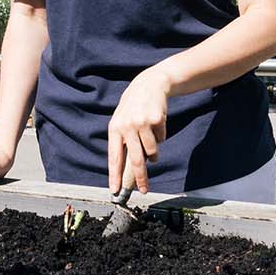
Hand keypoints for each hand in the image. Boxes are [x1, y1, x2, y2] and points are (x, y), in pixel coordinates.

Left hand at [106, 68, 169, 195]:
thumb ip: (122, 142)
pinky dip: (160, 135)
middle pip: (135, 160)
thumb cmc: (133, 107)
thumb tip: (125, 169)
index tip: (115, 190)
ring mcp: (142, 123)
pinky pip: (161, 139)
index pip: (114, 157)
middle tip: (144, 189)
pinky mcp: (156, 120)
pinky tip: (156, 123)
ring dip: (153, 152)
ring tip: (150, 139)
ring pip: (151, 151)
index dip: (115, 175)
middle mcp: (127, 126)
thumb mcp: (122, 121)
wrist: (149, 85)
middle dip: (140, 178)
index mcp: (114, 128)